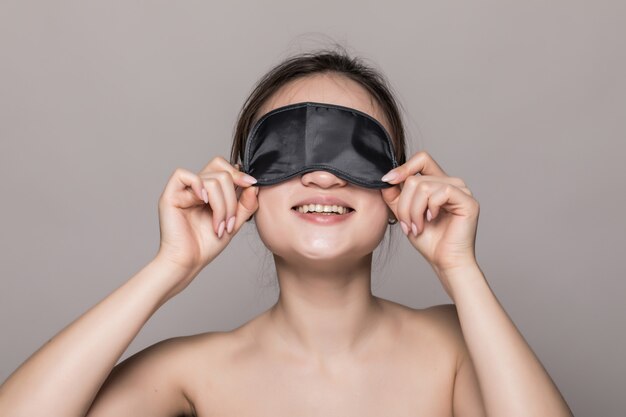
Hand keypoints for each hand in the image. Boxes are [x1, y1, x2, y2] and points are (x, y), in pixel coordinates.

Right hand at [155, 157, 258, 280]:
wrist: (189, 262)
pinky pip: (182, 174)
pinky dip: (198, 186)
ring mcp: (183, 191)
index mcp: (211, 192)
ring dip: (221, 206)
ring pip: (210, 180)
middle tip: (231, 220)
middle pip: (221, 171)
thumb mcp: (234, 222)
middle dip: (232, 196)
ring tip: (219, 226)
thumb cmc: (207, 245)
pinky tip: (203, 201)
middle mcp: (197, 188)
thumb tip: (252, 184)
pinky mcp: (170, 195)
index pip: (225, 168)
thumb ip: (245, 204)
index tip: (251, 185)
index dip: (239, 173)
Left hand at [380, 151, 479, 275]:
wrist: (444, 261)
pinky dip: (429, 209)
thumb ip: (395, 196)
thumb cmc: (429, 240)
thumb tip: (385, 179)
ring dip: (413, 211)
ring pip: (423, 186)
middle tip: (407, 224)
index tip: (387, 181)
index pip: (421, 159)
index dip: (403, 167)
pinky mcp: (468, 201)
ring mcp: (462, 190)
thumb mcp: (404, 214)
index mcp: (438, 183)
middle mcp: (451, 183)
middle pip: (415, 178)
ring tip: (417, 227)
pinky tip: (431, 220)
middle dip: (404, 204)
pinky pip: (439, 193)